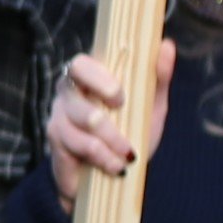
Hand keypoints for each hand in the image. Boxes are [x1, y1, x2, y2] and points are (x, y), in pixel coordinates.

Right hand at [48, 42, 176, 211]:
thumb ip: (158, 78)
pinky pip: (79, 145)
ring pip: (84, 120)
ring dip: (111, 140)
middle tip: (124, 123)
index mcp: (89, 79)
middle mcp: (68, 93)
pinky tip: (116, 167)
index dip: (98, 77)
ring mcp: (58, 116)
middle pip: (74, 87)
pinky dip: (103, 157)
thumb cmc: (130, 134)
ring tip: (128, 156)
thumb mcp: (149, 107)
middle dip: (102, 108)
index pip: (81, 64)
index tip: (120, 96)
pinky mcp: (55, 140)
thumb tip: (167, 44)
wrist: (111, 178)